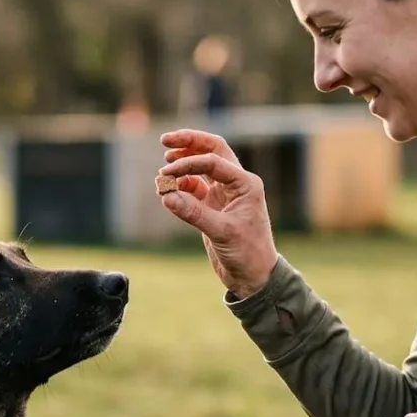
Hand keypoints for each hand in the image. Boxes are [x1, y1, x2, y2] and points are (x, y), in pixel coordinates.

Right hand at [156, 129, 278, 298]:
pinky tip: (168, 192)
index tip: (166, 174)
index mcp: (245, 184)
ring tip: (163, 171)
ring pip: (202, 167)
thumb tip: (166, 195)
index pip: (213, 162)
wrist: (253, 276)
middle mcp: (236, 183)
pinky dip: (180, 186)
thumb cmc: (248, 253)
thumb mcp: (221, 232)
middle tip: (165, 140)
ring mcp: (224, 194)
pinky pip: (194, 187)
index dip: (187, 164)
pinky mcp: (213, 206)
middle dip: (189, 143)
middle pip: (212, 150)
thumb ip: (193, 213)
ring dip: (183, 164)